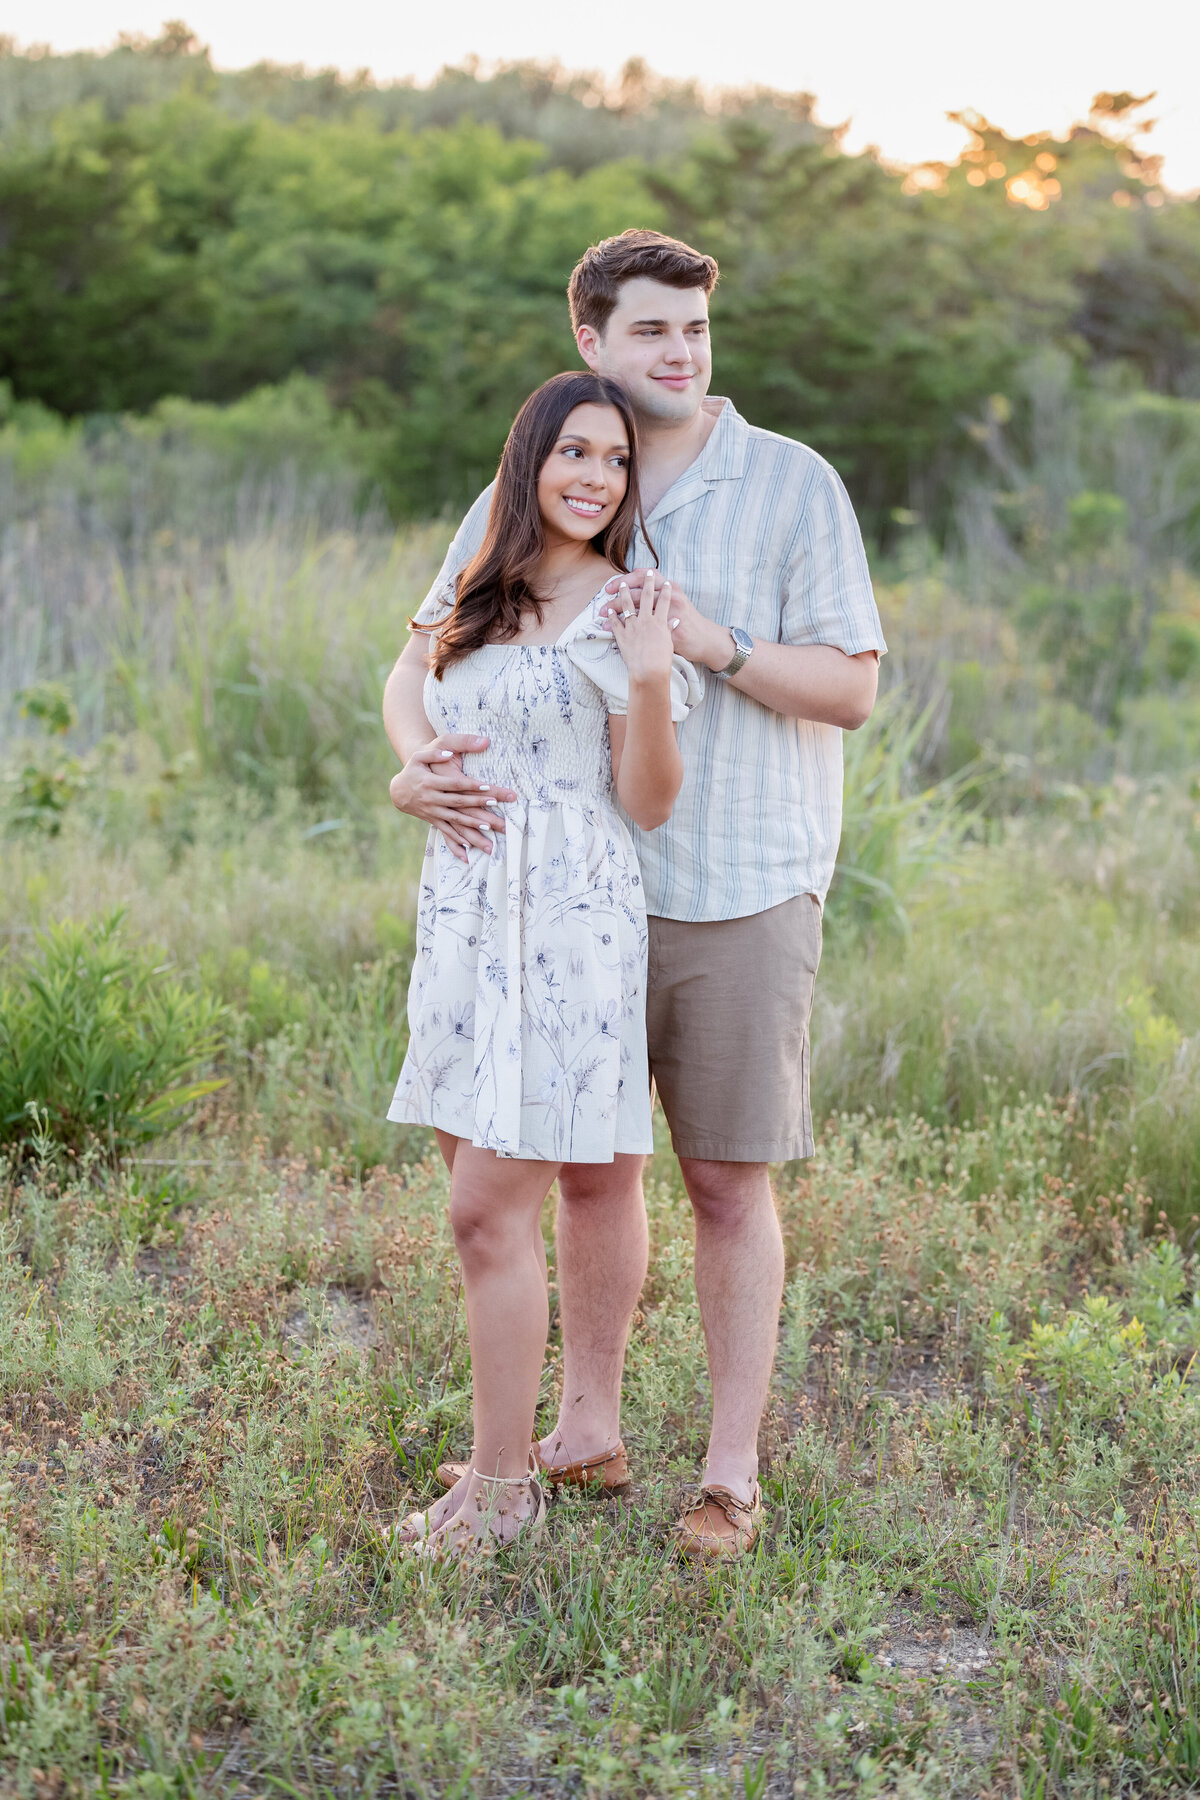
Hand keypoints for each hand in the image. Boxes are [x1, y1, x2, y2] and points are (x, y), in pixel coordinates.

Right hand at [388, 734, 516, 862]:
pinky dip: (457, 841)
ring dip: (472, 825)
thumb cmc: (413, 770)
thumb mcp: (419, 757)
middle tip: (496, 804)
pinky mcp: (433, 820)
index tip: (487, 786)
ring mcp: (432, 812)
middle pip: (459, 802)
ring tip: (488, 828)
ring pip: (455, 820)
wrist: (398, 791)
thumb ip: (434, 753)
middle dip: (478, 803)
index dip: (471, 785)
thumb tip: (449, 753)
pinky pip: (446, 832)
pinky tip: (469, 849)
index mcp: (430, 782)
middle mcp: (432, 799)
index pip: (455, 784)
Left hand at [602, 569, 734, 671]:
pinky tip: (607, 623)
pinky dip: (617, 625)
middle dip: (618, 592)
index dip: (629, 578)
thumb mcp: (680, 604)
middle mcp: (667, 601)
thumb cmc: (692, 623)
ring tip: (601, 610)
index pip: (647, 576)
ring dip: (615, 607)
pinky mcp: (658, 635)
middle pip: (637, 592)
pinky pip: (633, 628)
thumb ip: (664, 597)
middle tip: (605, 592)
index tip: (616, 582)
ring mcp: (661, 619)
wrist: (705, 642)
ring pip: (632, 609)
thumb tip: (647, 588)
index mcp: (672, 591)